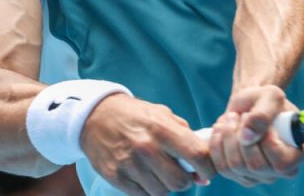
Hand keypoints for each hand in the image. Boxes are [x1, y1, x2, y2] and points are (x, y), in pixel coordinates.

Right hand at [81, 95, 215, 195]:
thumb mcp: (163, 115)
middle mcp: (146, 147)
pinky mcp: (115, 177)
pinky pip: (142, 195)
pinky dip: (148, 189)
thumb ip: (186, 138)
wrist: (95, 116)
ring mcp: (129, 164)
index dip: (208, 168)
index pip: (197, 155)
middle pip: (180, 181)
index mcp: (162, 128)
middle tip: (180, 172)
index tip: (206, 171)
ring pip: (161, 192)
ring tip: (160, 172)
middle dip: (185, 180)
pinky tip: (145, 176)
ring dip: (166, 186)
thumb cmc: (136, 116)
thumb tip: (203, 171)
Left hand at [209, 85, 303, 186]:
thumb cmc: (264, 100)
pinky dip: (217, 145)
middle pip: (255, 166)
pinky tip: (222, 130)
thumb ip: (262, 114)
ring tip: (231, 119)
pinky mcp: (242, 176)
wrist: (249, 105)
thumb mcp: (269, 95)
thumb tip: (247, 137)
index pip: (282, 162)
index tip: (259, 117)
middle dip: (241, 135)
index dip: (266, 141)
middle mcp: (285, 170)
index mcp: (301, 153)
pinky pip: (222, 168)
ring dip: (228, 137)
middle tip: (242, 115)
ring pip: (236, 166)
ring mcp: (263, 176)